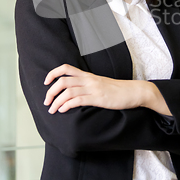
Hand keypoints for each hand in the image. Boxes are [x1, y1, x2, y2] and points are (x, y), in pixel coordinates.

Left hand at [43, 64, 171, 115]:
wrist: (134, 91)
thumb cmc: (117, 90)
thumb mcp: (100, 84)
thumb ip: (88, 85)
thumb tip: (74, 92)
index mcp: (88, 75)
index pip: (65, 68)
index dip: (52, 74)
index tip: (46, 83)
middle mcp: (88, 79)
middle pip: (62, 81)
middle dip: (50, 91)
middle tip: (46, 102)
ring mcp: (93, 88)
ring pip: (68, 91)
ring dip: (56, 101)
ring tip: (52, 110)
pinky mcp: (98, 98)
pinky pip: (78, 100)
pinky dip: (67, 105)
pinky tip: (63, 110)